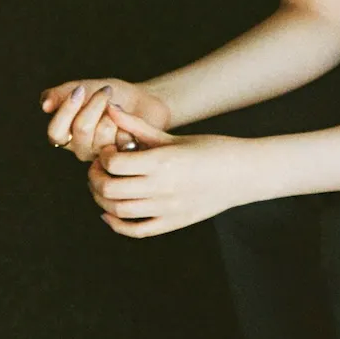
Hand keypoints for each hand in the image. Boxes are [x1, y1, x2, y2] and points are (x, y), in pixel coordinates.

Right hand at [41, 77, 172, 162]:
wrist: (143, 99)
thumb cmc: (110, 94)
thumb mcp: (84, 87)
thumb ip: (61, 94)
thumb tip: (44, 105)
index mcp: (66, 135)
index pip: (55, 132)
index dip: (66, 110)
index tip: (79, 89)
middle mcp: (80, 149)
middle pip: (81, 129)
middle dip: (96, 104)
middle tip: (106, 91)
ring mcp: (101, 156)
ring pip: (103, 132)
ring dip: (114, 111)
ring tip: (118, 107)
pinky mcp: (122, 157)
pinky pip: (122, 138)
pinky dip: (128, 122)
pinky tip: (129, 121)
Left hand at [88, 104, 255, 237]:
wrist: (244, 173)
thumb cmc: (212, 148)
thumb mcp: (174, 136)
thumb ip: (138, 126)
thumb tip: (111, 108)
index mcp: (163, 161)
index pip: (115, 163)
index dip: (103, 157)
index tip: (107, 151)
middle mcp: (163, 187)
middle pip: (110, 189)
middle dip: (95, 178)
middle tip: (98, 169)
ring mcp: (167, 209)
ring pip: (118, 211)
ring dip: (101, 200)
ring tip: (104, 186)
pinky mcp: (173, 223)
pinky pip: (136, 230)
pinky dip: (116, 224)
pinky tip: (110, 214)